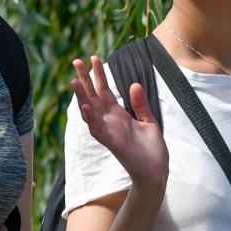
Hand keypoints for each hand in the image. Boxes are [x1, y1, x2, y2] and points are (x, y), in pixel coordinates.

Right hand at [72, 56, 167, 190]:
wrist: (156, 172)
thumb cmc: (152, 151)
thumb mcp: (149, 122)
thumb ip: (140, 104)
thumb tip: (134, 84)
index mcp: (118, 115)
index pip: (104, 91)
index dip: (99, 75)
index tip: (93, 58)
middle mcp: (110, 122)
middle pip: (93, 97)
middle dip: (85, 80)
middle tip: (76, 61)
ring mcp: (109, 132)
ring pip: (90, 112)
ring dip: (81, 98)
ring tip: (74, 81)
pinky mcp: (112, 143)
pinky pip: (98, 130)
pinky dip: (91, 119)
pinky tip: (85, 107)